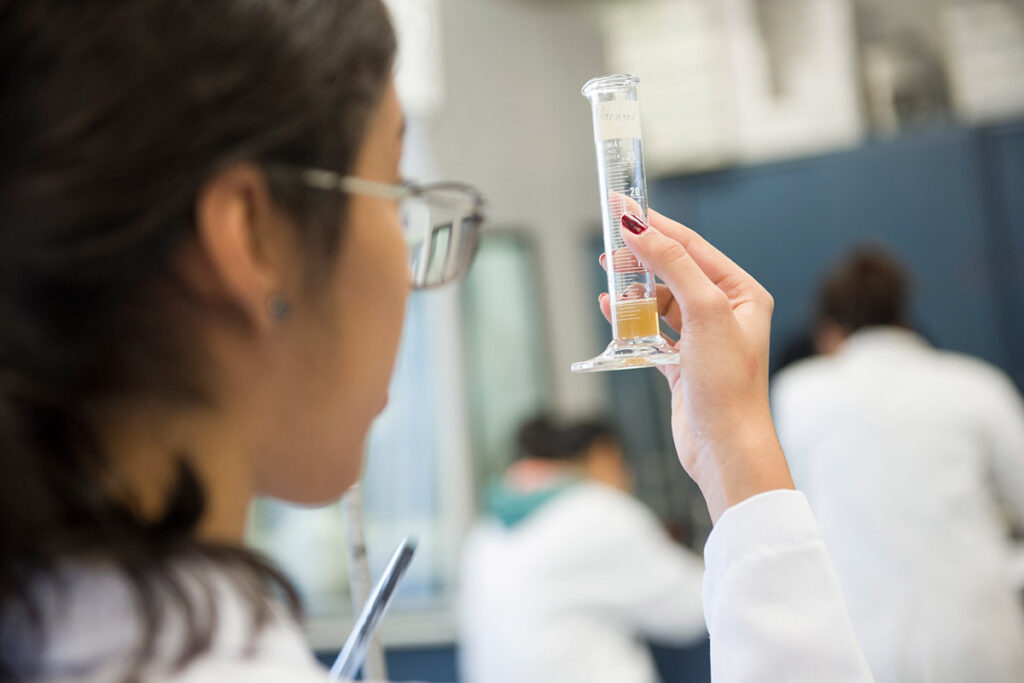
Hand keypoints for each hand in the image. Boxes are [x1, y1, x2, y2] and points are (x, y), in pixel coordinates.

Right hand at [599, 209, 793, 521]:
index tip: (622, 206)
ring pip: (659, 303)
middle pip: (673, 272)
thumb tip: (640, 228)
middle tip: (607, 249)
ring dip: (633, 293)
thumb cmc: (728, 384)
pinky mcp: (681, 366)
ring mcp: (702, 340)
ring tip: (607, 284)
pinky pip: (650, 333)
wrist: (726, 448)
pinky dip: (630, 323)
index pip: (693, 247)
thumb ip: (672, 264)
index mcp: (741, 294)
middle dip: (640, 259)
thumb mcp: (703, 312)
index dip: (656, 226)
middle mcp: (724, 314)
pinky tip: (612, 313)